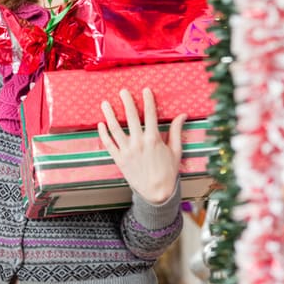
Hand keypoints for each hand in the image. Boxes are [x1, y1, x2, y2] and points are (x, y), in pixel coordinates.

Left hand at [97, 88, 185, 204]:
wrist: (157, 193)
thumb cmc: (168, 172)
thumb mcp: (176, 151)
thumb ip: (177, 131)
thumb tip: (183, 115)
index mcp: (154, 139)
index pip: (150, 114)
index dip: (148, 100)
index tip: (145, 89)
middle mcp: (139, 143)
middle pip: (131, 117)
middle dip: (127, 102)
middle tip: (122, 91)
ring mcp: (127, 151)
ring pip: (115, 128)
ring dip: (109, 114)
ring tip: (105, 103)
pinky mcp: (119, 159)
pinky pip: (108, 144)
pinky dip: (103, 133)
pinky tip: (100, 124)